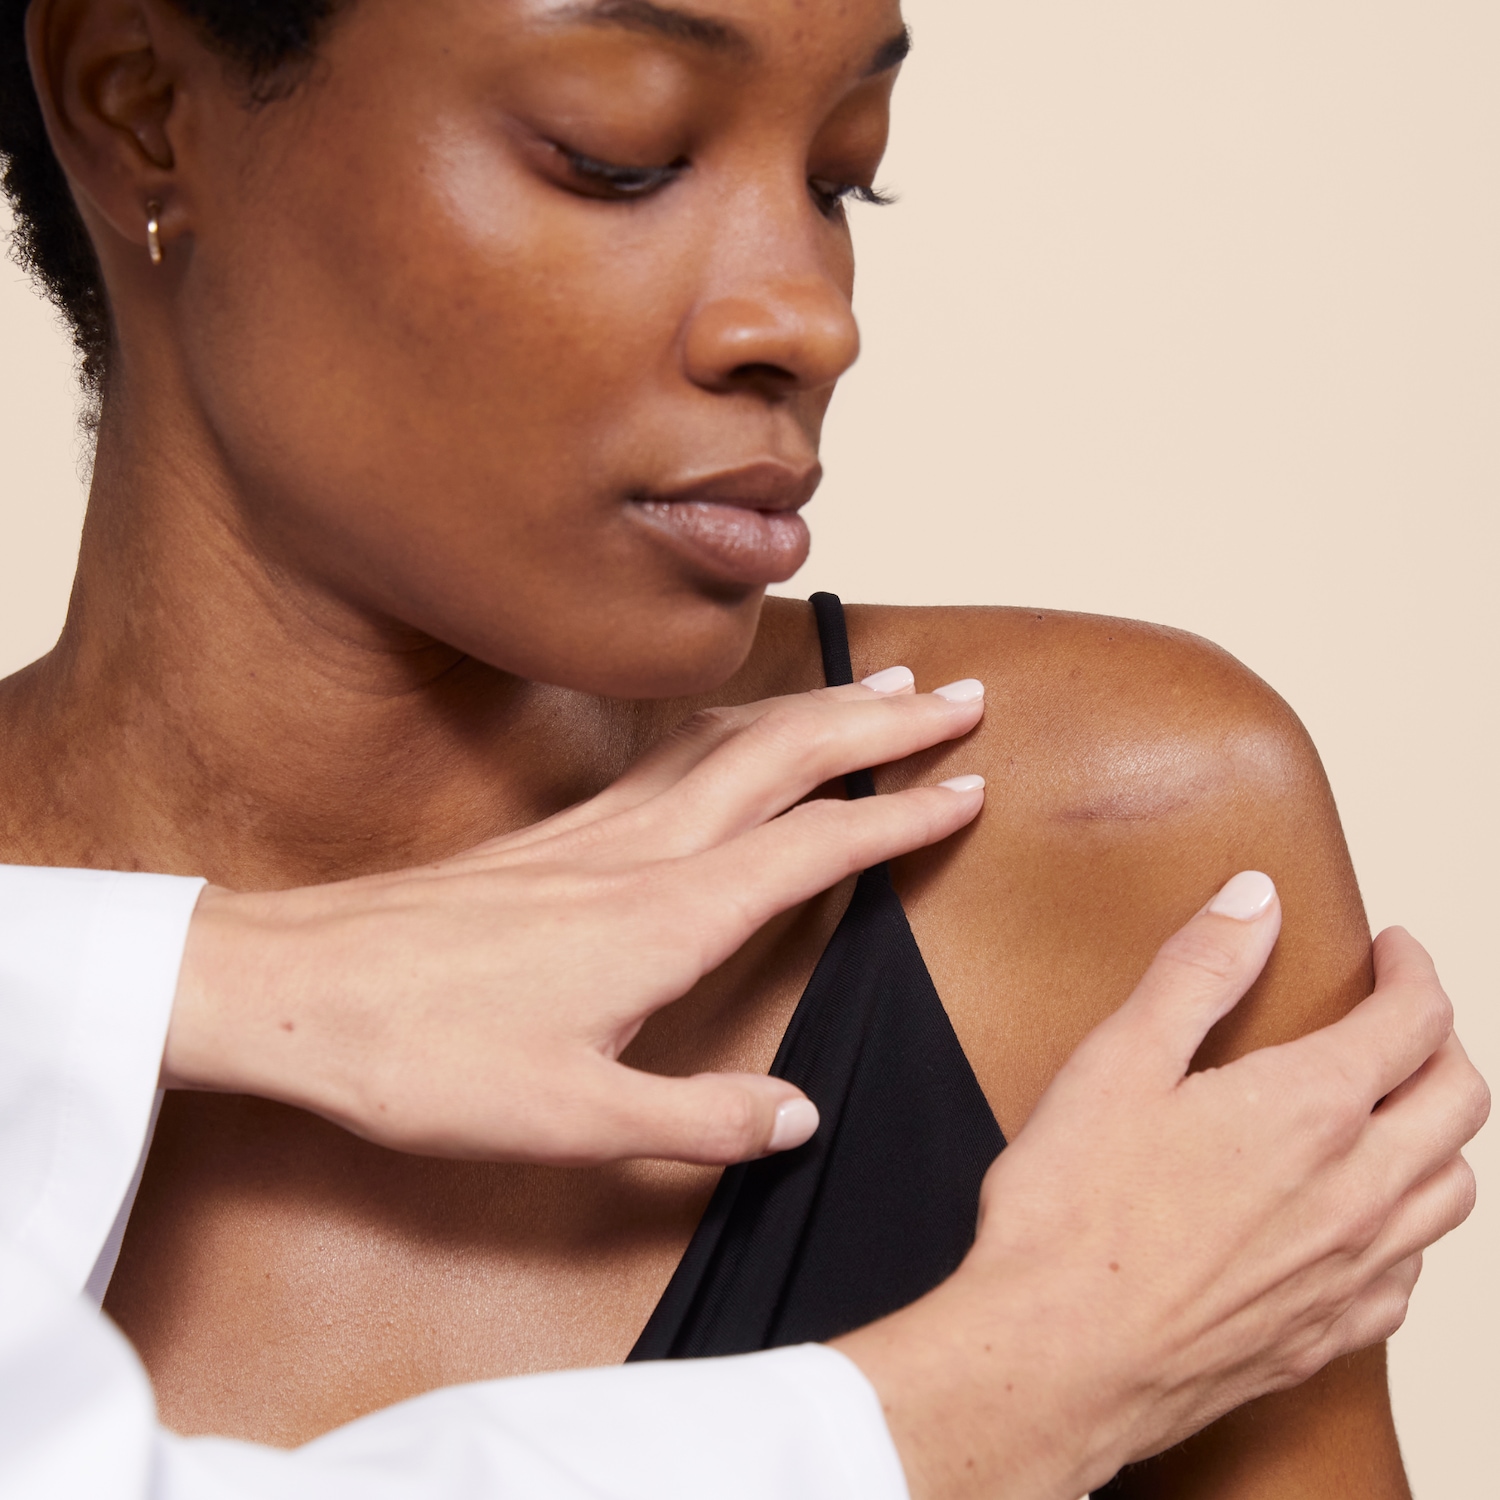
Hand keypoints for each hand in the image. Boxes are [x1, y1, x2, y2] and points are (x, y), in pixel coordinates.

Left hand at [164, 670, 987, 1164]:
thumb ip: (699, 1121)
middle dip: (881, 726)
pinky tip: (739, 729)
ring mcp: (595, 832)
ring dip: (813, 710)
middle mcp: (641, 852)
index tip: (968, 789)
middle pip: (786, 759)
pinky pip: (670, 756)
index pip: (814, 848)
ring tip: (877, 691)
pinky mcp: (556, 834)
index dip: (899, 818)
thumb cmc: (424, 1056)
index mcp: (665, 915)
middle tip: (959, 700)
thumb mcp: (571, 1120)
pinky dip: (734, 725)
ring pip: (729, 741)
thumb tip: (800, 1116)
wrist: (296, 988)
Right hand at [836, 873, 1488, 1499]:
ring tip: (1396, 1111)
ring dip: (1440, 1134)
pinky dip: (1410, 1226)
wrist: (1057, 1357)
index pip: (1413, 1022)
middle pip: (1458, 1102)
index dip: (1414, 972)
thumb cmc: (1074, 1213)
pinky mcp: (1327, 1337)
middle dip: (1442, 1042)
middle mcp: (1355, 1191)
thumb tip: (1254, 900)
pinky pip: (1413, 1275)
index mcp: (1309, 1110)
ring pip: (1452, 1192)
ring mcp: (1350, 1273)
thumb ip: (1198, 970)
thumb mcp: (1119, 1058)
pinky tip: (1365, 1219)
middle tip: (1407, 1018)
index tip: (1394, 952)